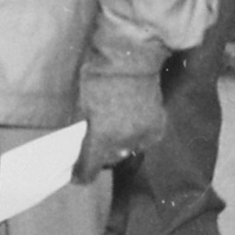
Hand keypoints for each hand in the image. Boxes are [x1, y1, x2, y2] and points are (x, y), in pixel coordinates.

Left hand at [74, 67, 166, 181]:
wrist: (131, 58)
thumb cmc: (99, 77)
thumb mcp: (82, 104)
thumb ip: (83, 129)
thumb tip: (80, 145)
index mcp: (103, 136)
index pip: (90, 167)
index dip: (81, 175)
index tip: (76, 176)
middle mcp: (126, 141)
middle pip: (110, 160)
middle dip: (100, 155)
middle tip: (92, 146)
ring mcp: (145, 135)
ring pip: (128, 151)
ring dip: (119, 146)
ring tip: (112, 131)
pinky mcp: (158, 127)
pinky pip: (144, 141)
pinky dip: (135, 137)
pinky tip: (129, 124)